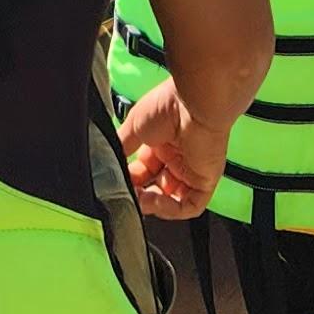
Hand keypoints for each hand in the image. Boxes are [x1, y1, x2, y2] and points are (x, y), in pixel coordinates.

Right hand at [118, 78, 230, 220]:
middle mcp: (177, 159)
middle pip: (156, 190)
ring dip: (153, 205)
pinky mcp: (206, 180)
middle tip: (127, 195)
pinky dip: (172, 209)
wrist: (193, 103)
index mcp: (161, 144)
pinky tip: (157, 201)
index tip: (117, 183)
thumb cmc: (169, 105)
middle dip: (140, 196)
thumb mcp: (134, 126)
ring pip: (172, 202)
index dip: (130, 182)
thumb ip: (121, 146)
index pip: (143, 174)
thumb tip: (108, 163)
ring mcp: (192, 171)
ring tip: (140, 200)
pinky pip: (190, 206)